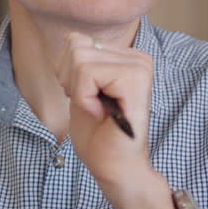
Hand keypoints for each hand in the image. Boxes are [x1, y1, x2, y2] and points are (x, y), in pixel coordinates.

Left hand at [56, 33, 178, 208]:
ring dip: (78, 91)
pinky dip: (84, 98)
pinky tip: (101, 113)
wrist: (115, 169)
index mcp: (126, 57)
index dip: (68, 74)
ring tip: (97, 110)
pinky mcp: (135, 78)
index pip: (75, 41)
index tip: (87, 99)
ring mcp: (139, 66)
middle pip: (75, 47)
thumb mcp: (80, 88)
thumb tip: (73, 39)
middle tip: (91, 106)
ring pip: (78, 59)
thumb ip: (79, 60)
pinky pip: (86, 74)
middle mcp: (137, 57)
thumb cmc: (99, 135)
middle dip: (71, 81)